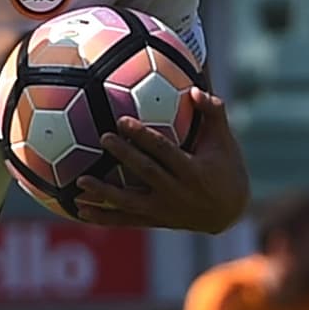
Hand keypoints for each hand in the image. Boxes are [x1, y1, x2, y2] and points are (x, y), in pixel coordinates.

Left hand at [75, 89, 249, 231]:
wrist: (229, 212)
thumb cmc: (226, 168)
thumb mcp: (224, 141)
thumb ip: (212, 114)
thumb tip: (195, 89)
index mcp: (192, 170)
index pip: (164, 151)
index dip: (143, 136)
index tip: (123, 121)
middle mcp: (176, 192)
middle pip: (145, 172)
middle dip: (124, 155)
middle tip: (103, 137)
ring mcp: (164, 209)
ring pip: (130, 201)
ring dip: (104, 193)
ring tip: (81, 181)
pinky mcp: (155, 220)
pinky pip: (126, 219)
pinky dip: (103, 217)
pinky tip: (80, 211)